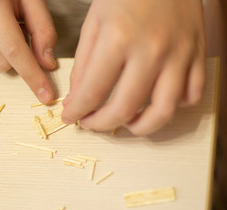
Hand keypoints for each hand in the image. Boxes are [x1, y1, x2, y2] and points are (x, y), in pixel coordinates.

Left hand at [62, 0, 205, 134]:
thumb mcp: (94, 23)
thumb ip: (83, 65)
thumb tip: (77, 99)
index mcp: (118, 38)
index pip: (92, 91)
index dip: (77, 112)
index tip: (71, 118)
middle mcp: (151, 50)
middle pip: (125, 108)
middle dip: (101, 125)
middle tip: (92, 124)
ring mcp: (179, 54)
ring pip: (163, 112)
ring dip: (140, 128)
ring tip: (125, 124)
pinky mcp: (198, 55)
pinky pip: (190, 96)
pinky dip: (172, 107)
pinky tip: (155, 102)